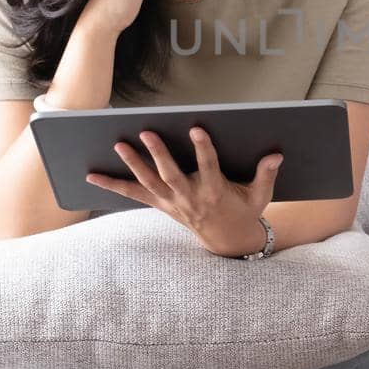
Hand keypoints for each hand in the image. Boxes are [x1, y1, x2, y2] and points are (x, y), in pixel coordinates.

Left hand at [84, 126, 283, 256]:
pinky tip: (92, 176)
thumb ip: (266, 174)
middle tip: (146, 133)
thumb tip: (276, 155)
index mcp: (215, 192)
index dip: (202, 148)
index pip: (208, 167)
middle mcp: (190, 198)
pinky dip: (112, 186)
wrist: (227, 240)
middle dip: (158, 154)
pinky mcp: (161, 205)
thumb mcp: (261, 196)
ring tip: (118, 145)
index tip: (196, 128)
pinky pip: (133, 195)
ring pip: (149, 183)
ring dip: (133, 164)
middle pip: (171, 175)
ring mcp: (172, 203)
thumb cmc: (244, 211)